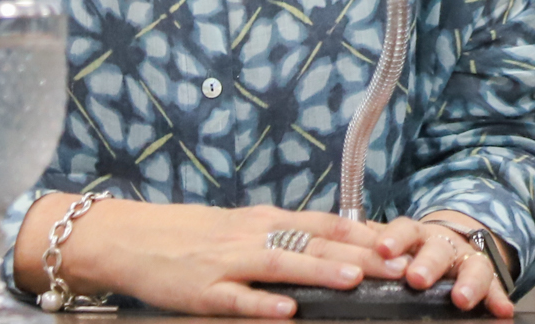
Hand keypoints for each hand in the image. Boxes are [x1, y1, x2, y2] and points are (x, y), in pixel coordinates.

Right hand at [14, 195, 411, 316]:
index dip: (365, 234)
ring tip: (355, 281)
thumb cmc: (191, 236)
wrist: (131, 237)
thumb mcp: (242, 228)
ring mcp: (227, 263)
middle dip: (360, 257)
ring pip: (282, 266)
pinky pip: (236, 300)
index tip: (403, 242)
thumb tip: (333, 246)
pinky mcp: (202, 290)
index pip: (325, 224)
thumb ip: (284, 236)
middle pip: (314, 245)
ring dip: (320, 273)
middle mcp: (252, 236)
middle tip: (399, 267)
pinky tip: (285, 313)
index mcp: (265, 221)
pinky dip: (261, 305)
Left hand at [372, 215, 513, 315]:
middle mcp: (440, 243)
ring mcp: (465, 258)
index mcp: (412, 234)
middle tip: (417, 278)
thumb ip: (369, 248)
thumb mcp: (391, 244)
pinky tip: (502, 311)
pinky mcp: (486, 276)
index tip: (382, 249)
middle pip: (436, 248)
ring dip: (467, 282)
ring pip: (471, 265)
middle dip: (427, 263)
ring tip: (461, 299)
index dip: (392, 238)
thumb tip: (334, 258)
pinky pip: (495, 286)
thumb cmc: (411, 249)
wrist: (450, 241)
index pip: (402, 229)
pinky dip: (499, 298)